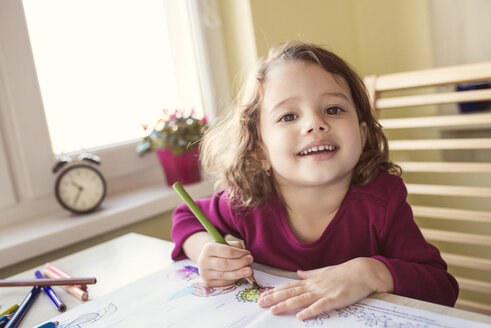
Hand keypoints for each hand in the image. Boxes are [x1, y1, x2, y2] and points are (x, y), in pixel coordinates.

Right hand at [197, 240, 253, 286]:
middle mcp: (204, 261)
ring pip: (225, 275)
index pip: (227, 251)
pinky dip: (234, 279)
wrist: (207, 259)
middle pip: (225, 264)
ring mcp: (205, 273)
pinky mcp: (208, 283)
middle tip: (250, 261)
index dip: (239, 254)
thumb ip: (238, 249)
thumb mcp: (227, 244)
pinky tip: (239, 275)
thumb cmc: (220, 250)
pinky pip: (224, 282)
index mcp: (209, 248)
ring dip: (239, 273)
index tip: (248, 254)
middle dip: (240, 264)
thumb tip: (248, 260)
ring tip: (249, 271)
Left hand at [258, 257, 392, 320]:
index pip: (289, 286)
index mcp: (311, 281)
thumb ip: (310, 274)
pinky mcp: (335, 299)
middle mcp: (314, 286)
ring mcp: (324, 292)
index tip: (262, 295)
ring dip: (286, 305)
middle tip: (260, 303)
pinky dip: (310, 311)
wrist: (363, 271)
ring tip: (273, 311)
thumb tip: (298, 273)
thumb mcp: (324, 271)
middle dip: (274, 298)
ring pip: (301, 299)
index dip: (275, 291)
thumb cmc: (345, 272)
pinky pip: (321, 306)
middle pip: (290, 292)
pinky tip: (300, 316)